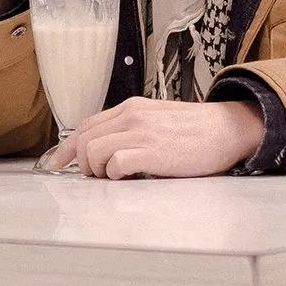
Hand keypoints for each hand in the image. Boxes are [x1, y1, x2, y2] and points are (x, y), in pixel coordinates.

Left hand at [49, 97, 263, 179]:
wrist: (228, 128)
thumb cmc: (196, 130)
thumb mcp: (158, 119)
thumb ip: (131, 128)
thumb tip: (104, 148)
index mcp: (132, 108)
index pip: (86, 126)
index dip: (68, 148)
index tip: (57, 163)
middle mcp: (132, 116)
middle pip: (84, 140)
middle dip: (82, 163)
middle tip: (97, 176)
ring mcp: (142, 132)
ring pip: (95, 151)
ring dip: (99, 171)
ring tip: (118, 177)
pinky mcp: (153, 151)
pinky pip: (116, 164)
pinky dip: (117, 175)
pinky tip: (132, 177)